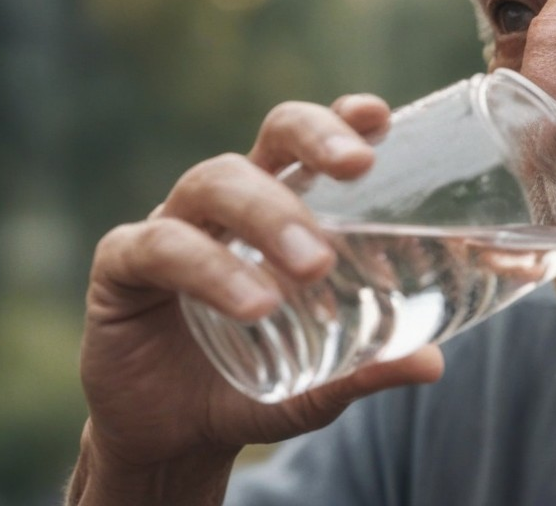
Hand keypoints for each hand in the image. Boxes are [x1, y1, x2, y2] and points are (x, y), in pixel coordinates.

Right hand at [71, 95, 444, 503]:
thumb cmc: (252, 386)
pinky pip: (159, 247)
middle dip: (314, 138)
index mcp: (278, 205)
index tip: (379, 116)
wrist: (170, 439)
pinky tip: (252, 305)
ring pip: (215, 183)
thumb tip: (433, 365)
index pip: (309, 141)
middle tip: (357, 168)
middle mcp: (227, 203)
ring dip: (268, 214)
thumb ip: (368, 369)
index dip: (341, 118)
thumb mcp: (317, 384)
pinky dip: (209, 270)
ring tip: (315, 265)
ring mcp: (171, 225)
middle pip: (269, 139)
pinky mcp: (121, 266)